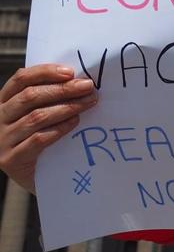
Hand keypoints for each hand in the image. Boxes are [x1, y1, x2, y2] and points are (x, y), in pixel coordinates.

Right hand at [0, 64, 97, 192]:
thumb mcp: (39, 115)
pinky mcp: (11, 160)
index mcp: (3, 102)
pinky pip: (38, 140)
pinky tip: (75, 122)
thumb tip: (78, 79)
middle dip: (63, 89)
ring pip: (36, 117)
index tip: (70, 72)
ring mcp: (2, 140)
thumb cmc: (41, 140)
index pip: (21, 80)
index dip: (45, 72)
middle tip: (88, 87)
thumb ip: (49, 98)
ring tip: (88, 103)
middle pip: (30, 97)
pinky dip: (59, 129)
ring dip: (66, 107)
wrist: (38, 179)